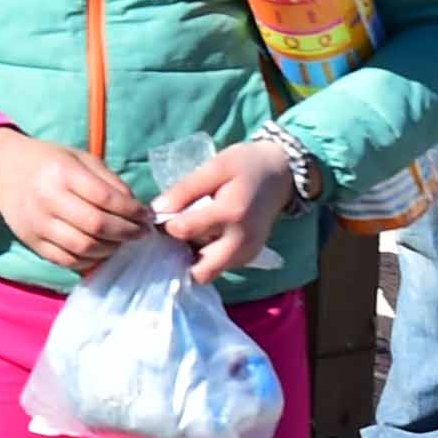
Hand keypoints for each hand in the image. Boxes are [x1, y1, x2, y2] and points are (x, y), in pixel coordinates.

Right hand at [0, 125, 149, 274]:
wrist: (2, 171)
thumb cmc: (49, 162)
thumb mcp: (80, 159)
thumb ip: (110, 182)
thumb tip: (137, 211)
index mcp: (62, 173)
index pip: (105, 198)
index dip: (133, 211)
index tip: (148, 216)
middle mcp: (48, 199)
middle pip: (96, 225)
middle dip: (127, 233)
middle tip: (141, 233)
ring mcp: (38, 223)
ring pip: (83, 247)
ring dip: (111, 249)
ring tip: (121, 242)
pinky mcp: (32, 242)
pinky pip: (66, 260)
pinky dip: (89, 260)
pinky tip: (100, 250)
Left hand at [155, 136, 300, 280]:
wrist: (280, 173)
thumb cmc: (245, 166)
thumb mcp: (214, 167)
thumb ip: (185, 189)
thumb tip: (157, 210)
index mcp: (231, 213)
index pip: (184, 231)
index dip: (166, 224)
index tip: (164, 213)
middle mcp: (242, 240)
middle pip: (201, 270)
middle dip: (181, 257)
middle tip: (174, 235)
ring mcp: (248, 252)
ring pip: (209, 271)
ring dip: (194, 258)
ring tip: (190, 231)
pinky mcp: (249, 256)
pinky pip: (220, 267)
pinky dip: (207, 257)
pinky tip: (204, 235)